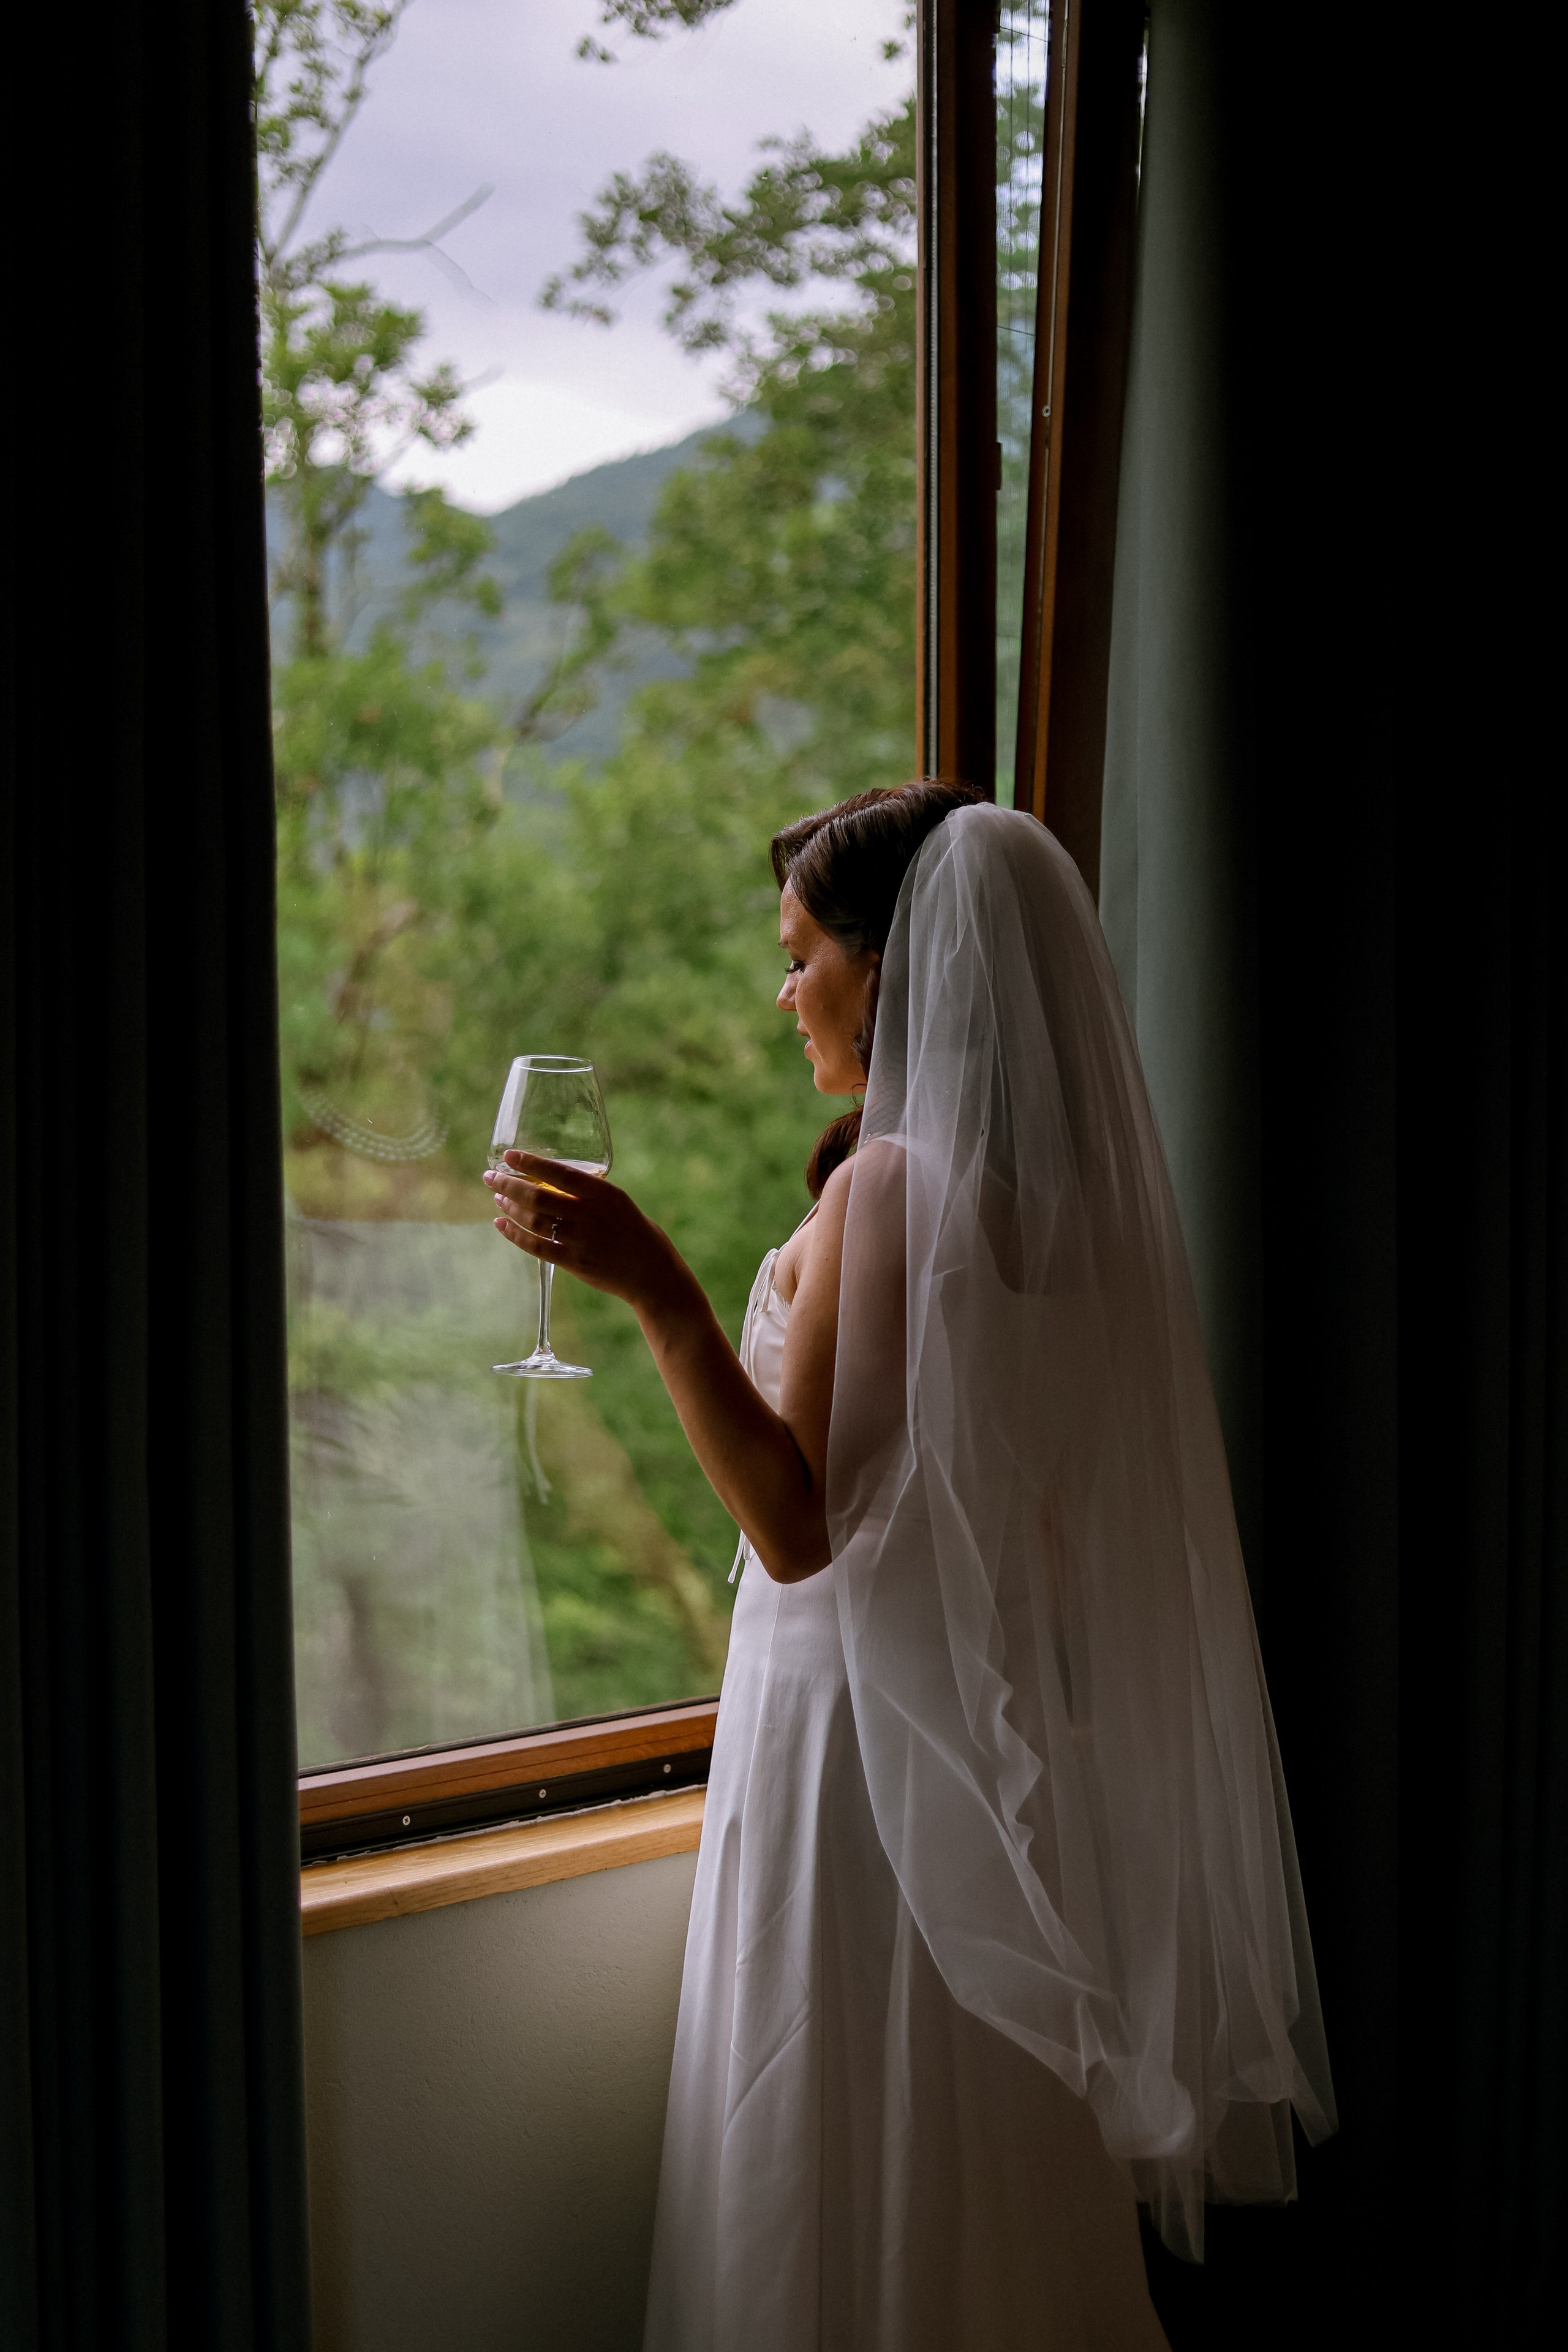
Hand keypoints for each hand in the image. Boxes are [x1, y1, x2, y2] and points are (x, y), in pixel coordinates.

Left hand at [484, 1152, 685, 1314]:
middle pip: (539, 1197)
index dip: (531, 1163)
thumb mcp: (619, 1203)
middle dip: (509, 1185)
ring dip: (511, 1207)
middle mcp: (591, 1215)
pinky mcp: (574, 1263)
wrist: (652, 1273)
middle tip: (491, 1178)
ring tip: (498, 1198)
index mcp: (605, 1194)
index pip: (560, 1173)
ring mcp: (581, 1240)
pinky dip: (514, 1235)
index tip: (509, 1156)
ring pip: (534, 1221)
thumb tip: (552, 1181)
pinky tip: (501, 1224)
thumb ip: (590, 1194)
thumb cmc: (636, 1232)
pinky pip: (536, 1247)